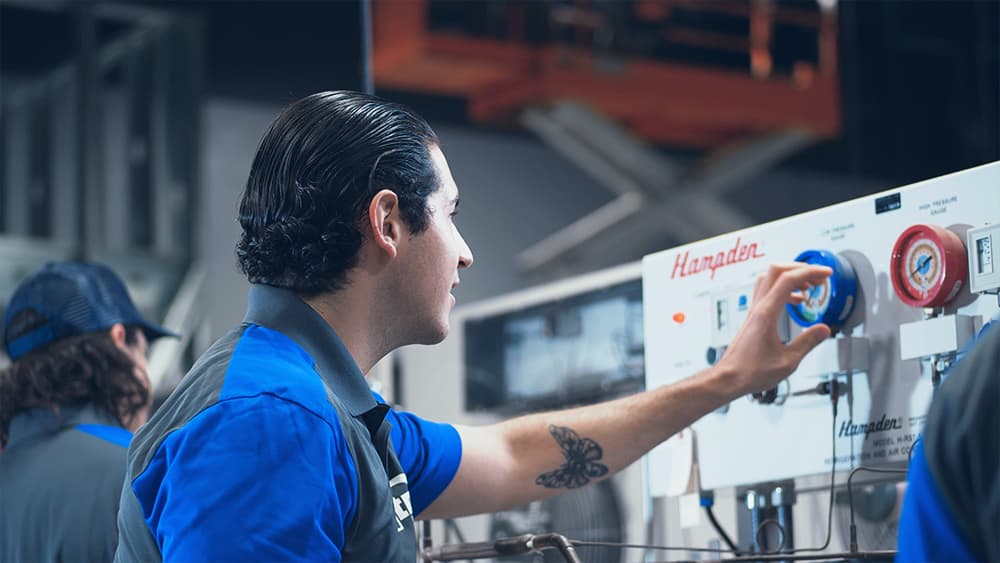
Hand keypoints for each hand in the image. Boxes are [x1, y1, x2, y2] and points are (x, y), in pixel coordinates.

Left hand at [716, 262, 832, 396]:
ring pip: (769, 278)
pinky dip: (784, 290)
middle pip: (776, 271)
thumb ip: (808, 343)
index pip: (788, 280)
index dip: (809, 272)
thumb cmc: (750, 372)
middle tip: (818, 277)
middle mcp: (758, 308)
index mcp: (766, 314)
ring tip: (809, 286)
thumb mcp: (788, 362)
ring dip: (790, 277)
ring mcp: (754, 311)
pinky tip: (795, 301)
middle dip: (800, 268)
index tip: (826, 273)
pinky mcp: (753, 317)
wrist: (728, 378)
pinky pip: (767, 292)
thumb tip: (824, 329)